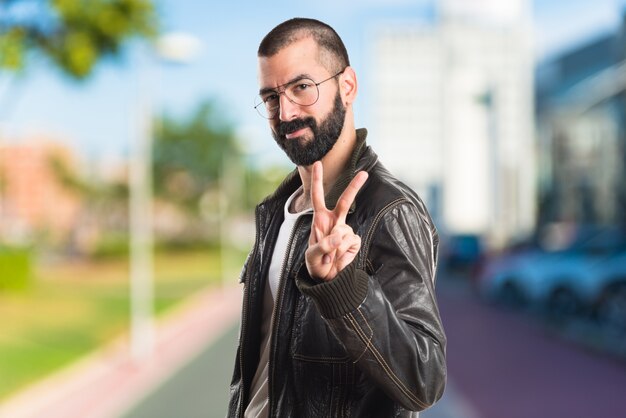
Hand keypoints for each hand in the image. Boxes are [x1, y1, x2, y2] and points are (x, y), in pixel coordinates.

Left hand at [305, 161, 368, 280]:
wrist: (328, 279)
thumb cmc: (315, 264)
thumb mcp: (312, 256)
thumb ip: (323, 245)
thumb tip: (339, 236)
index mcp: (320, 219)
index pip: (318, 196)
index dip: (317, 180)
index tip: (317, 163)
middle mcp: (334, 221)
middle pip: (346, 200)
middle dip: (354, 187)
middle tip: (364, 174)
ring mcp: (346, 231)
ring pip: (344, 231)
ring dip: (335, 247)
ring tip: (329, 257)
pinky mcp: (354, 241)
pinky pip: (351, 241)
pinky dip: (343, 252)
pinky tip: (338, 258)